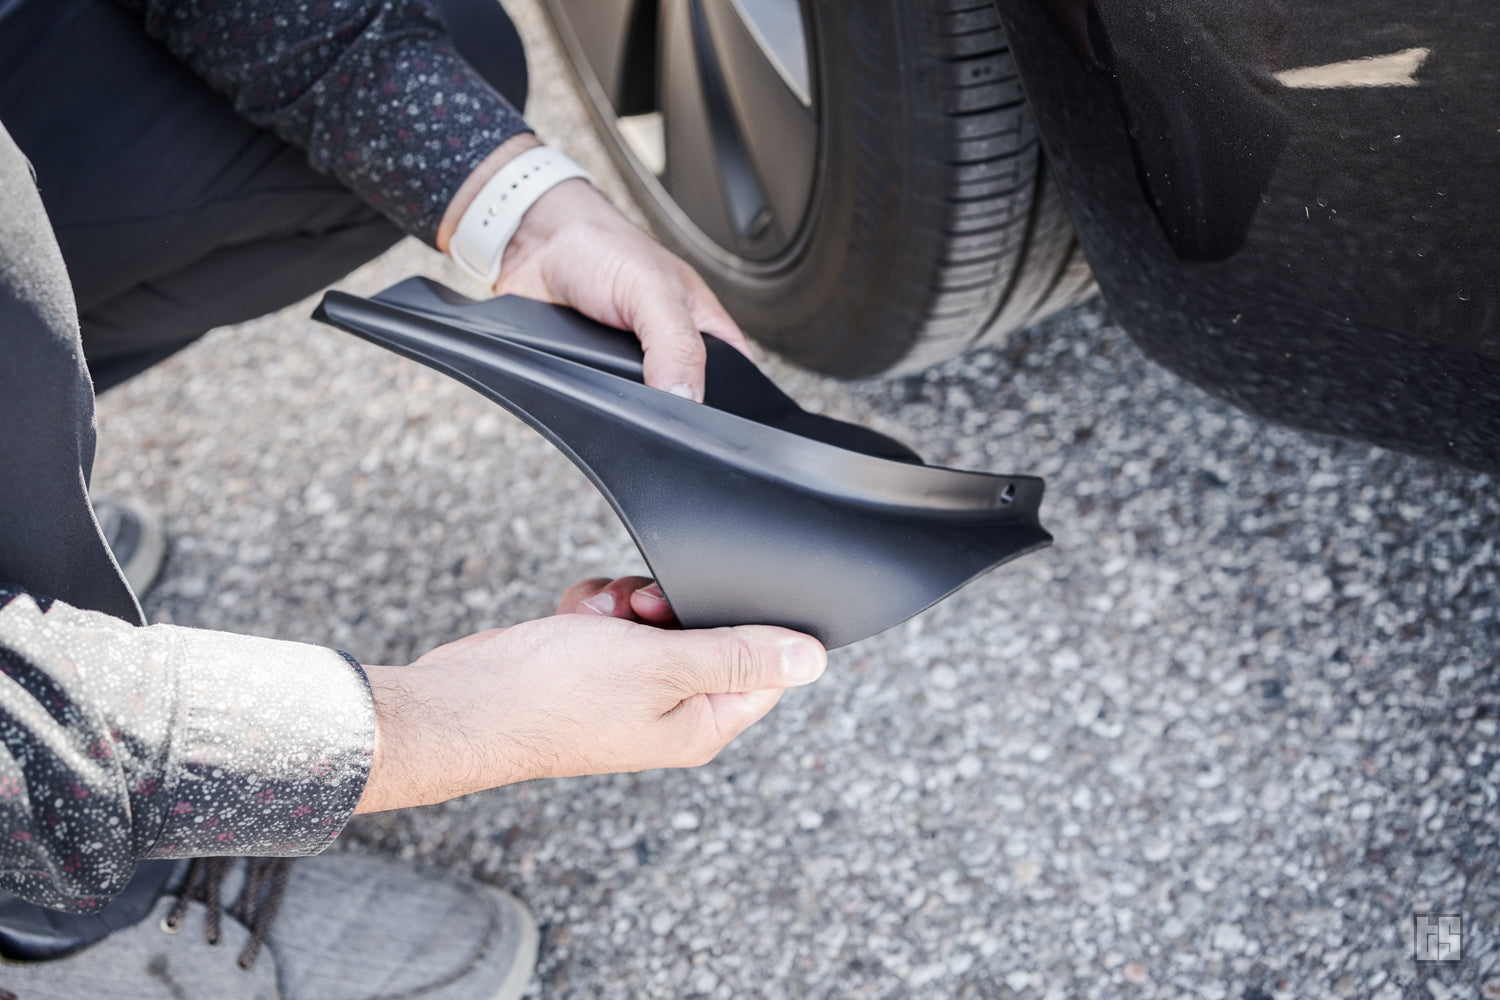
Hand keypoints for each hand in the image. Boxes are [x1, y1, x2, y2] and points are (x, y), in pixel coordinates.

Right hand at [354, 579, 825, 812]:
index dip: (741, 622)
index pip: (763, 666)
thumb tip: (813, 660)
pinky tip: (572, 623)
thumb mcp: (663, 664)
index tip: (706, 606)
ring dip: (627, 603)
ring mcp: (631, 687)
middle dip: (672, 604)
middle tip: (644, 612)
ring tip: (600, 623)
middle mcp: (672, 710)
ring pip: (657, 613)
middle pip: (707, 629)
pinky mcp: (595, 664)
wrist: (465, 702)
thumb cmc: (554, 696)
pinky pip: (616, 615)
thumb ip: (739, 655)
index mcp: (702, 724)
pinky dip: (593, 609)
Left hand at [436, 134, 750, 401]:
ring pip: (643, 413)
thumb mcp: (654, 291)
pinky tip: (588, 390)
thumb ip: (677, 345)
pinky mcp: (599, 382)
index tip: (700, 414)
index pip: (736, 385)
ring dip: (629, 409)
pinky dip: (595, 406)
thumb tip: (686, 397)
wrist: (538, 244)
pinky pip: (603, 410)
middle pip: (686, 406)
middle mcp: (674, 355)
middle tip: (651, 398)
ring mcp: (635, 372)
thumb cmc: (604, 247)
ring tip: (614, 383)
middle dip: (670, 411)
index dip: (724, 405)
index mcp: (708, 332)